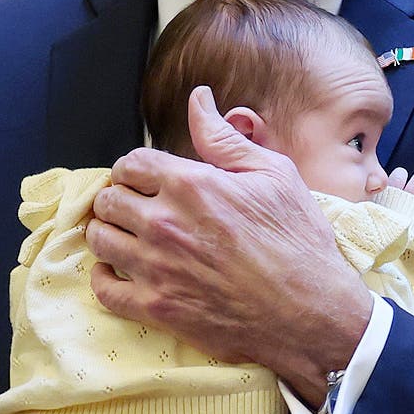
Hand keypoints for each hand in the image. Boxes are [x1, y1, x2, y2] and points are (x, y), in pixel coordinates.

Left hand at [87, 87, 373, 400]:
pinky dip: (104, 278)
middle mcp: (166, 223)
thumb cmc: (299, 242)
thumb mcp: (275, 175)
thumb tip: (198, 101)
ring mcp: (157, 268)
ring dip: (108, 233)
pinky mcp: (157, 308)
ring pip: (100, 239)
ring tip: (126, 236)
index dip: (134, 168)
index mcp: (192, 184)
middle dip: (119, 198)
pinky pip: (104, 289)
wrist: (312, 312)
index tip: (144, 180)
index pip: (131, 163)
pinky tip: (120, 272)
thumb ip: (225, 138)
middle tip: (135, 208)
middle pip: (109, 199)